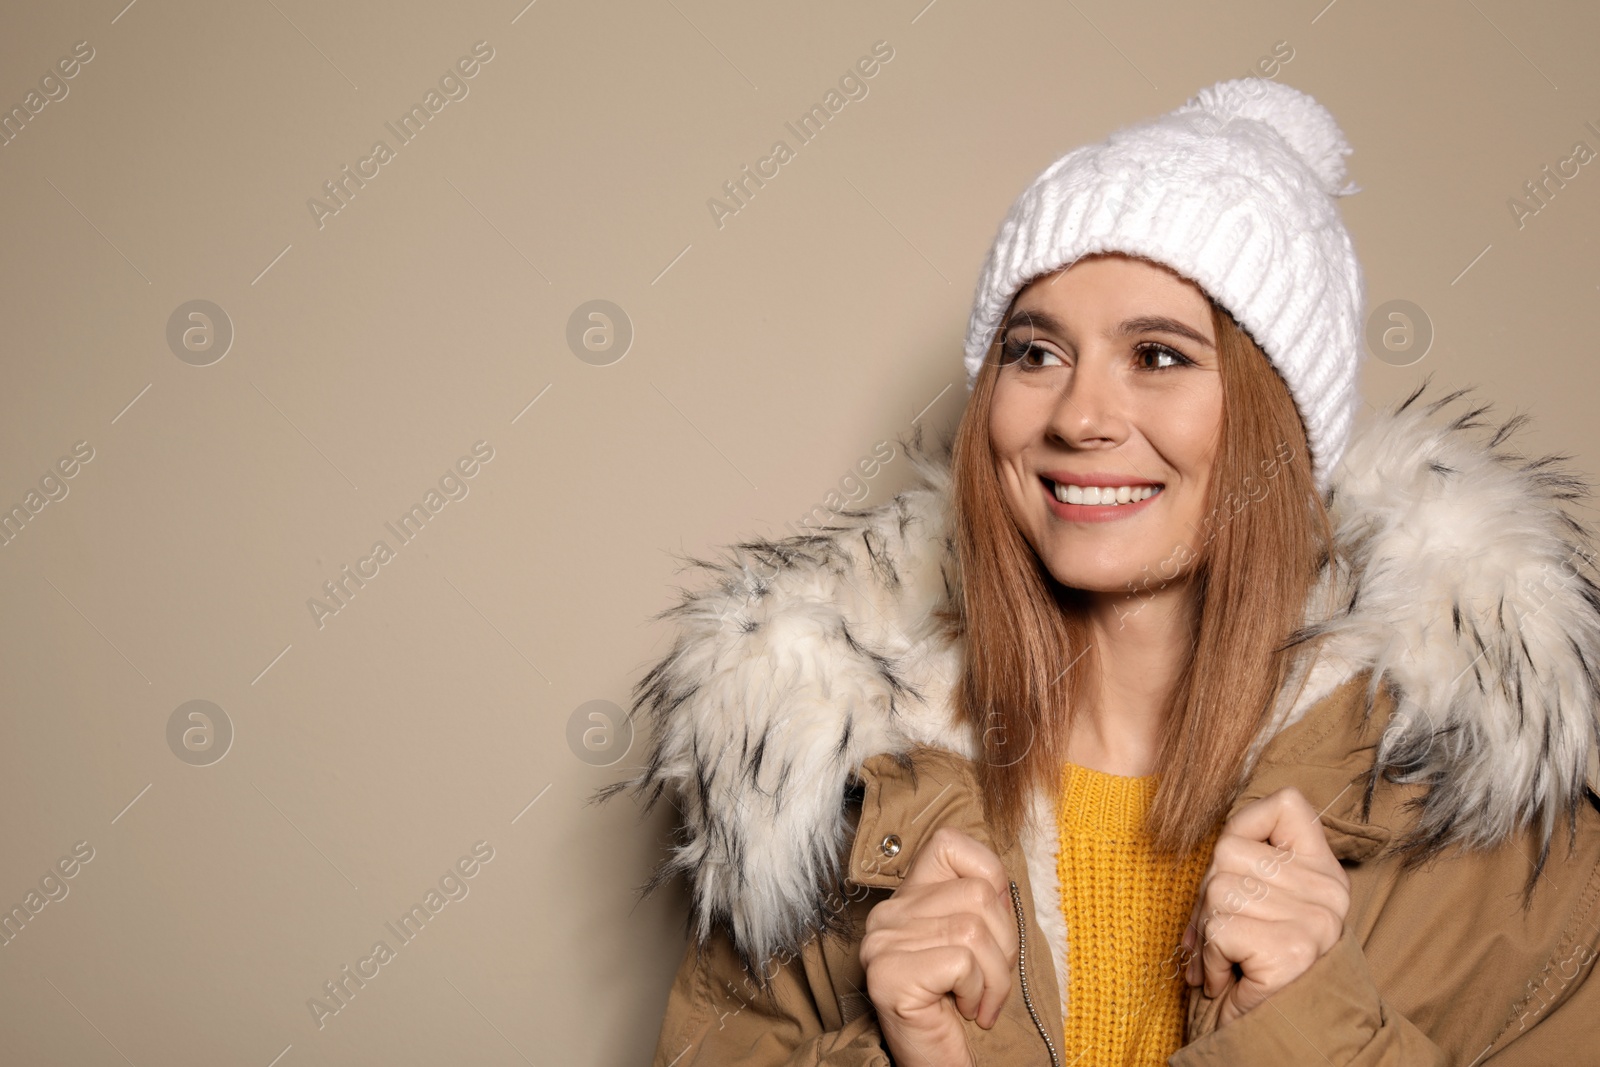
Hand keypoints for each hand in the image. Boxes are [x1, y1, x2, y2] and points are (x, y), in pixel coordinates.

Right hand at [859, 826, 1017, 1066]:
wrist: (939, 1066)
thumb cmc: (961, 1009)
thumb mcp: (976, 948)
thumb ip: (980, 908)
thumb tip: (1005, 887)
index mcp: (907, 899)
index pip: (949, 844)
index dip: (989, 875)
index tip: (992, 928)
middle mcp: (887, 915)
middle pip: (979, 894)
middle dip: (1004, 945)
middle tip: (988, 983)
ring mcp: (882, 944)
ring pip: (975, 929)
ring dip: (995, 978)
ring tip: (978, 1001)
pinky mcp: (888, 974)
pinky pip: (962, 961)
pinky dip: (978, 992)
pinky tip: (964, 1012)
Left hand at [1182, 786, 1350, 1027]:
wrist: (1279, 1039)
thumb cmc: (1256, 968)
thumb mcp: (1258, 904)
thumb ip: (1246, 865)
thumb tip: (1211, 838)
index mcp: (1324, 871)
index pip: (1284, 804)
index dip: (1244, 826)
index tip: (1236, 868)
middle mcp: (1328, 892)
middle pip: (1228, 849)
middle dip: (1208, 895)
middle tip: (1223, 935)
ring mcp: (1315, 921)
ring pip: (1217, 888)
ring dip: (1207, 930)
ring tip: (1230, 958)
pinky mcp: (1292, 951)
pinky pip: (1218, 928)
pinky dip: (1210, 958)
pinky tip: (1229, 978)